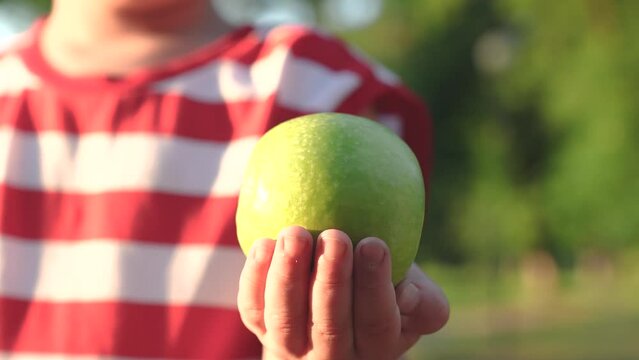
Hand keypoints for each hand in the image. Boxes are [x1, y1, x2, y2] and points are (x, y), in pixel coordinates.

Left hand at [237, 226, 448, 359]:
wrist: (336, 295)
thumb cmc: (383, 285)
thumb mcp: (415, 294)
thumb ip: (423, 299)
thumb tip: (405, 293)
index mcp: (377, 347)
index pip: (377, 324)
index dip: (375, 286)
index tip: (374, 243)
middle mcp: (333, 356)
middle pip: (330, 327)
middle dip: (331, 281)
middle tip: (335, 237)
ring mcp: (292, 347)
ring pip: (285, 321)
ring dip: (289, 276)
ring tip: (296, 233)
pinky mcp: (262, 329)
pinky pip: (253, 309)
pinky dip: (255, 277)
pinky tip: (265, 243)